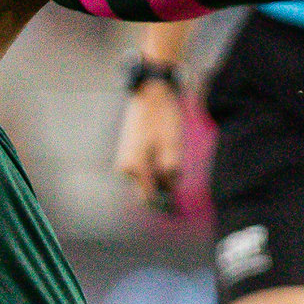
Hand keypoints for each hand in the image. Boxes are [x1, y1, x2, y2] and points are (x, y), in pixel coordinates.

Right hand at [114, 81, 183, 211]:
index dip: (164, 205)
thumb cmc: (163, 119)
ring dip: (159, 178)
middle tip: (177, 177)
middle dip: (162, 190)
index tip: (178, 209)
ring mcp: (124, 160)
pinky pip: (142, 170)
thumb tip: (170, 189)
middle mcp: (125, 167)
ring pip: (144, 181)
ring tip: (172, 160)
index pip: (149, 198)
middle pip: (145, 191)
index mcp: (135, 167)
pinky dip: (154, 169)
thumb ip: (170, 172)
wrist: (151, 94)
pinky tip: (164, 155)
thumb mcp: (173, 147)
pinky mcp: (128, 154)